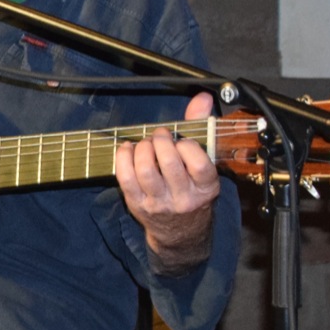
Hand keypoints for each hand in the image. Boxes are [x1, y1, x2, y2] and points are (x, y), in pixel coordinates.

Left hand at [114, 92, 220, 274]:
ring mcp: (159, 203)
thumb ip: (201, 128)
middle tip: (159, 136)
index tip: (181, 141)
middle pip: (169, 164)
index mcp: (207, 187)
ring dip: (142, 149)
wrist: (182, 232)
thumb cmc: (193, 189)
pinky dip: (123, 158)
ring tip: (145, 144)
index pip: (199, 164)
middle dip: (160, 142)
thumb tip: (203, 97)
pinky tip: (127, 148)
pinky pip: (125, 179)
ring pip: (145, 171)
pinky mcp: (138, 205)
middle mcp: (184, 198)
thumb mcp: (204, 163)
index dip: (187, 146)